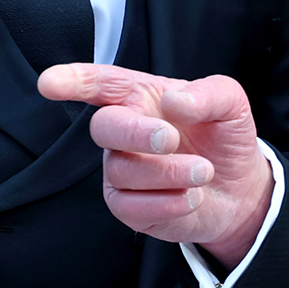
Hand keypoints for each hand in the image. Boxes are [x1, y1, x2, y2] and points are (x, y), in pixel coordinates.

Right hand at [38, 64, 273, 269]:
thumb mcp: (230, 104)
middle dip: (135, 133)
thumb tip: (174, 102)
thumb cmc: (224, 137)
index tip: (49, 82)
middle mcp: (125, 131)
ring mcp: (122, 169)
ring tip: (203, 171)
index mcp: (142, 97)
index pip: (101, 84)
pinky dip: (166, 203)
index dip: (73, 80)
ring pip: (122, 170)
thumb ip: (207, 94)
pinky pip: (131, 207)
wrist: (239, 188)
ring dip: (168, 172)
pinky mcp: (128, 206)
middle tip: (170, 139)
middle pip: (104, 127)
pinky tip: (191, 197)